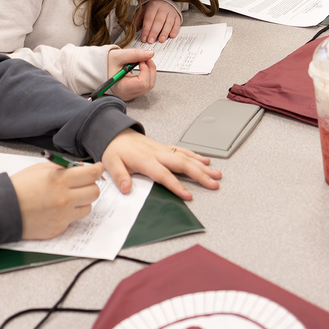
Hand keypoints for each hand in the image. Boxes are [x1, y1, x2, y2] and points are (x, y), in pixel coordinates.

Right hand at [10, 161, 104, 238]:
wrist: (3, 210)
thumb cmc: (18, 187)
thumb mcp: (39, 169)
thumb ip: (61, 167)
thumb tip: (80, 168)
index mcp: (59, 180)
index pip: (91, 174)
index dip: (97, 170)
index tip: (98, 169)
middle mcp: (64, 199)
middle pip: (95, 192)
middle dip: (90, 186)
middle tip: (82, 184)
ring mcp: (63, 215)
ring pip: (88, 207)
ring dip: (82, 201)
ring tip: (67, 198)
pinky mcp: (59, 228)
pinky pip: (74, 220)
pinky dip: (70, 213)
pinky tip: (56, 209)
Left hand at [101, 128, 220, 199]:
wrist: (115, 133)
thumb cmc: (114, 149)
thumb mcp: (111, 163)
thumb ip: (120, 176)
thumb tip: (126, 189)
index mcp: (145, 160)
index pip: (164, 175)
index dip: (176, 186)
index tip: (188, 195)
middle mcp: (157, 153)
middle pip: (182, 164)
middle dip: (199, 175)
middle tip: (213, 184)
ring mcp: (162, 149)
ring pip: (186, 157)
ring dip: (202, 166)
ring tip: (217, 175)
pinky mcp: (164, 147)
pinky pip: (183, 151)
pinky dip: (196, 156)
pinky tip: (206, 162)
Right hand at [105, 48, 155, 100]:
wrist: (99, 68)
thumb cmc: (106, 64)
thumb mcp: (118, 55)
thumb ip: (135, 54)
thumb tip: (150, 54)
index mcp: (122, 87)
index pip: (142, 83)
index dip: (145, 70)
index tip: (141, 60)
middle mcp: (127, 94)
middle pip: (148, 85)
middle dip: (150, 69)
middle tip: (145, 58)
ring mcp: (131, 94)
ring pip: (150, 85)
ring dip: (150, 71)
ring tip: (143, 61)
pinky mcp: (134, 92)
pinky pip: (146, 85)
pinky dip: (147, 74)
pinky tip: (142, 67)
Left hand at [138, 0, 180, 43]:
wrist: (164, 2)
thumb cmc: (152, 9)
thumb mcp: (143, 11)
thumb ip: (138, 20)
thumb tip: (133, 31)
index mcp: (153, 6)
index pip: (149, 19)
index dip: (146, 29)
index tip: (143, 38)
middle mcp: (163, 8)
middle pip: (158, 21)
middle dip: (154, 32)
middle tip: (151, 41)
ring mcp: (171, 12)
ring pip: (168, 23)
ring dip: (165, 32)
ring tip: (161, 40)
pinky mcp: (177, 16)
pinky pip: (176, 24)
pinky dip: (175, 30)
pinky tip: (172, 36)